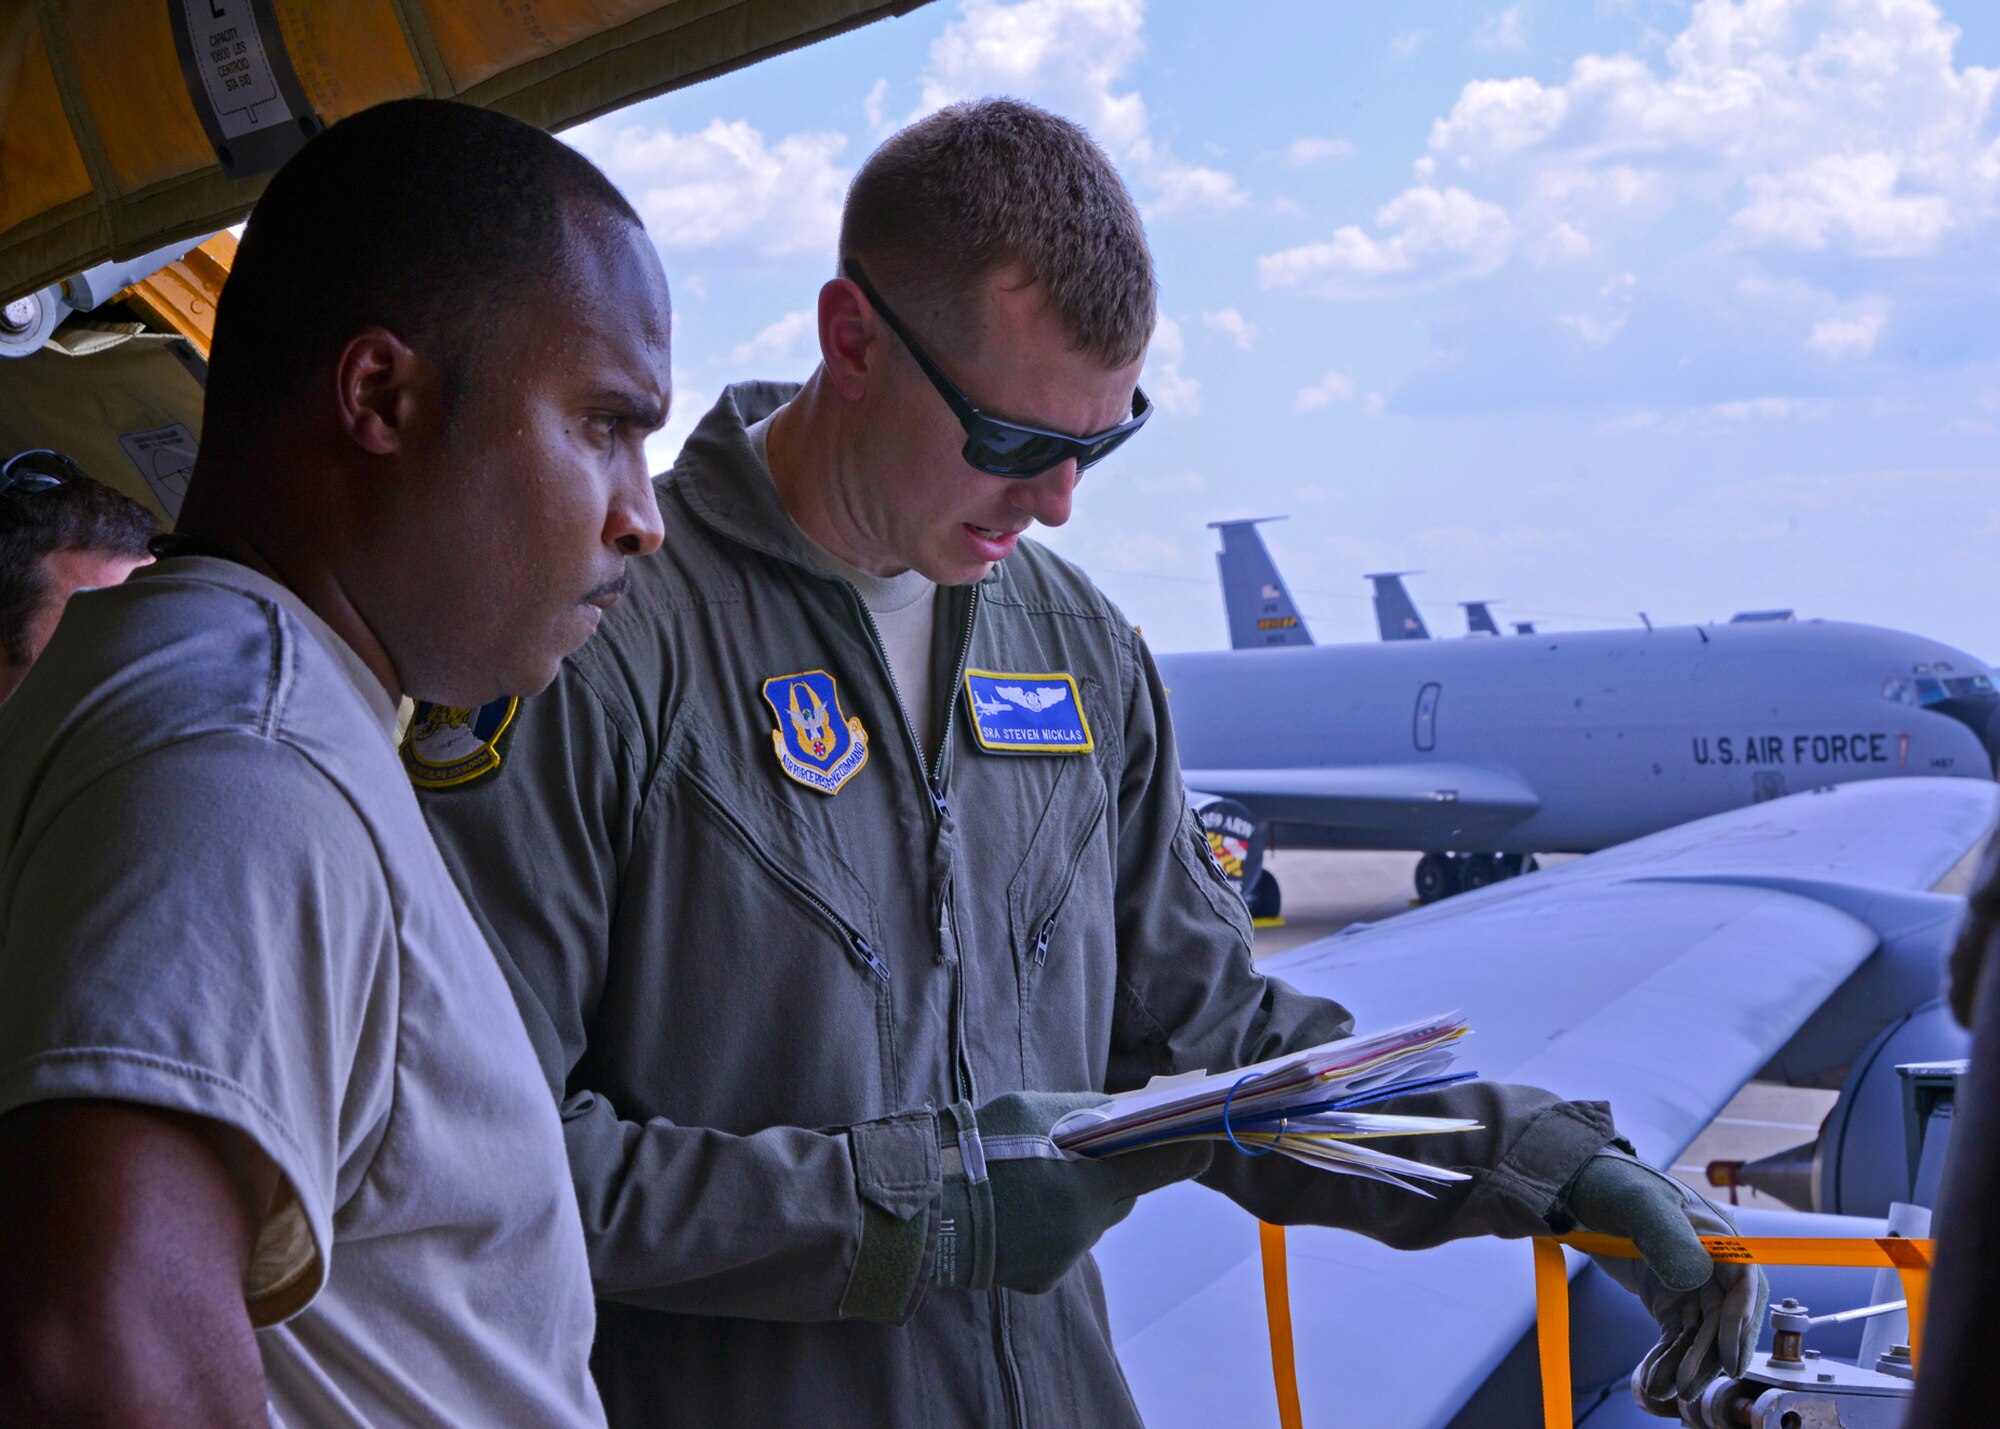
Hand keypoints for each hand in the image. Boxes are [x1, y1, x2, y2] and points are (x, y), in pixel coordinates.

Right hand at [934, 1091, 1209, 1294]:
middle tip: (1087, 1149)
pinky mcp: (1042, 1280)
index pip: (1157, 1168)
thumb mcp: (1028, 1112)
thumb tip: (1127, 1110)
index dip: (1184, 1151)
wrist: (917, 1214)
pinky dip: (1052, 1224)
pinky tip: (1017, 1208)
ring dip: (1078, 1198)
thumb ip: (1083, 1113)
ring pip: (1092, 1220)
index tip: (1203, 1138)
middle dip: (1114, 1172)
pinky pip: (1064, 1243)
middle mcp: (1083, 1230)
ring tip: (1034, 1178)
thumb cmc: (972, 1149)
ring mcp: (1062, 1258)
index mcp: (1085, 1187)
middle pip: (1123, 1196)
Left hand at [1560, 1152, 1768, 1410]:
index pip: (1744, 1285)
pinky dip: (1667, 1360)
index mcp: (1718, 1235)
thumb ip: (1667, 1233)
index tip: (1728, 1359)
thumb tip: (1697, 1275)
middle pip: (1723, 1318)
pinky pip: (1676, 1337)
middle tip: (1687, 1388)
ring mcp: (1691, 1284)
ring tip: (1665, 1392)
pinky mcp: (1669, 1301)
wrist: (1574, 1191)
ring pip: (1700, 1335)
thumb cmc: (1611, 1185)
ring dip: (1687, 1365)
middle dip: (1708, 1356)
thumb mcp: (1637, 1202)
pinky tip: (1653, 1382)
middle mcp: (1713, 1264)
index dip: (1740, 1323)